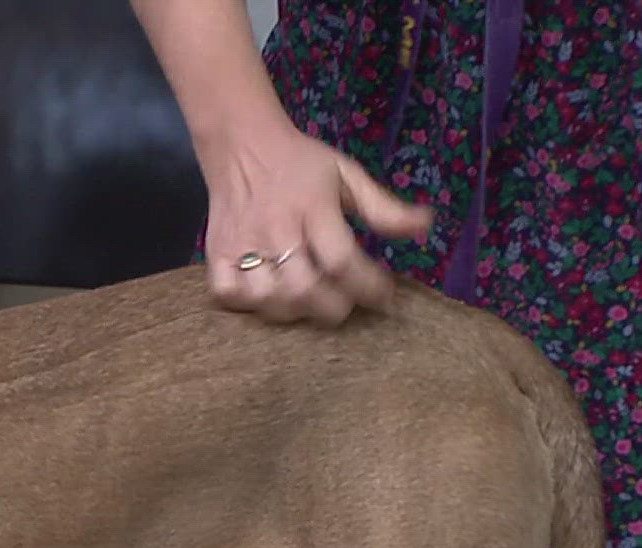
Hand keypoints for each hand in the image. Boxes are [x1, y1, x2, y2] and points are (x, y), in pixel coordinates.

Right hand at [201, 124, 431, 325]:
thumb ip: (383, 207)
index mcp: (312, 206)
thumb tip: (425, 226)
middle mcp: (276, 228)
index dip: (366, 286)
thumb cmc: (300, 163)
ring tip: (310, 302)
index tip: (384, 295)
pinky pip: (228, 295)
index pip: (340, 259)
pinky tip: (266, 296)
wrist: (241, 143)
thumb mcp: (347, 175)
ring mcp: (242, 244)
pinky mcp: (216, 253)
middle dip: (333, 307)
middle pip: (304, 288)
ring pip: (268, 298)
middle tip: (347, 304)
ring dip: (295, 310)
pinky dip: (248, 305)